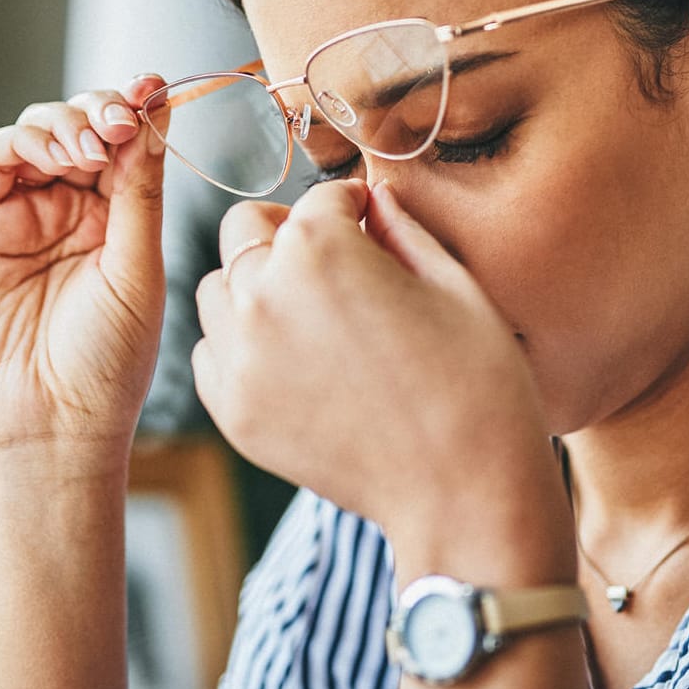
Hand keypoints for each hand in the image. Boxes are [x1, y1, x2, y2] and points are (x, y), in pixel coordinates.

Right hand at [0, 74, 168, 479]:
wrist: (54, 422)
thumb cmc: (108, 360)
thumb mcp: (139, 265)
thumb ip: (141, 189)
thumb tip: (157, 111)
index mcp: (121, 217)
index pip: (129, 142)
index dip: (140, 110)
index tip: (157, 90)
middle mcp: (74, 208)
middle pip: (85, 124)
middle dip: (105, 109)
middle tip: (123, 122)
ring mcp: (25, 212)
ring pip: (41, 131)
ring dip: (68, 121)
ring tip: (92, 145)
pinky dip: (24, 140)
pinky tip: (57, 154)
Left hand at [193, 179, 564, 548]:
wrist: (464, 490)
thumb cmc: (477, 381)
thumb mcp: (453, 283)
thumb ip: (402, 228)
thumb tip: (374, 201)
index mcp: (319, 247)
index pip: (321, 199)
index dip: (355, 209)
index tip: (373, 226)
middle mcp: (262, 294)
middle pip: (248, 230)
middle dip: (289, 235)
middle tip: (334, 264)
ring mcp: (239, 357)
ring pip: (217, 290)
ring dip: (254, 289)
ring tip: (311, 317)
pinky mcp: (233, 411)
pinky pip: (211, 354)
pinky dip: (241, 347)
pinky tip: (295, 363)